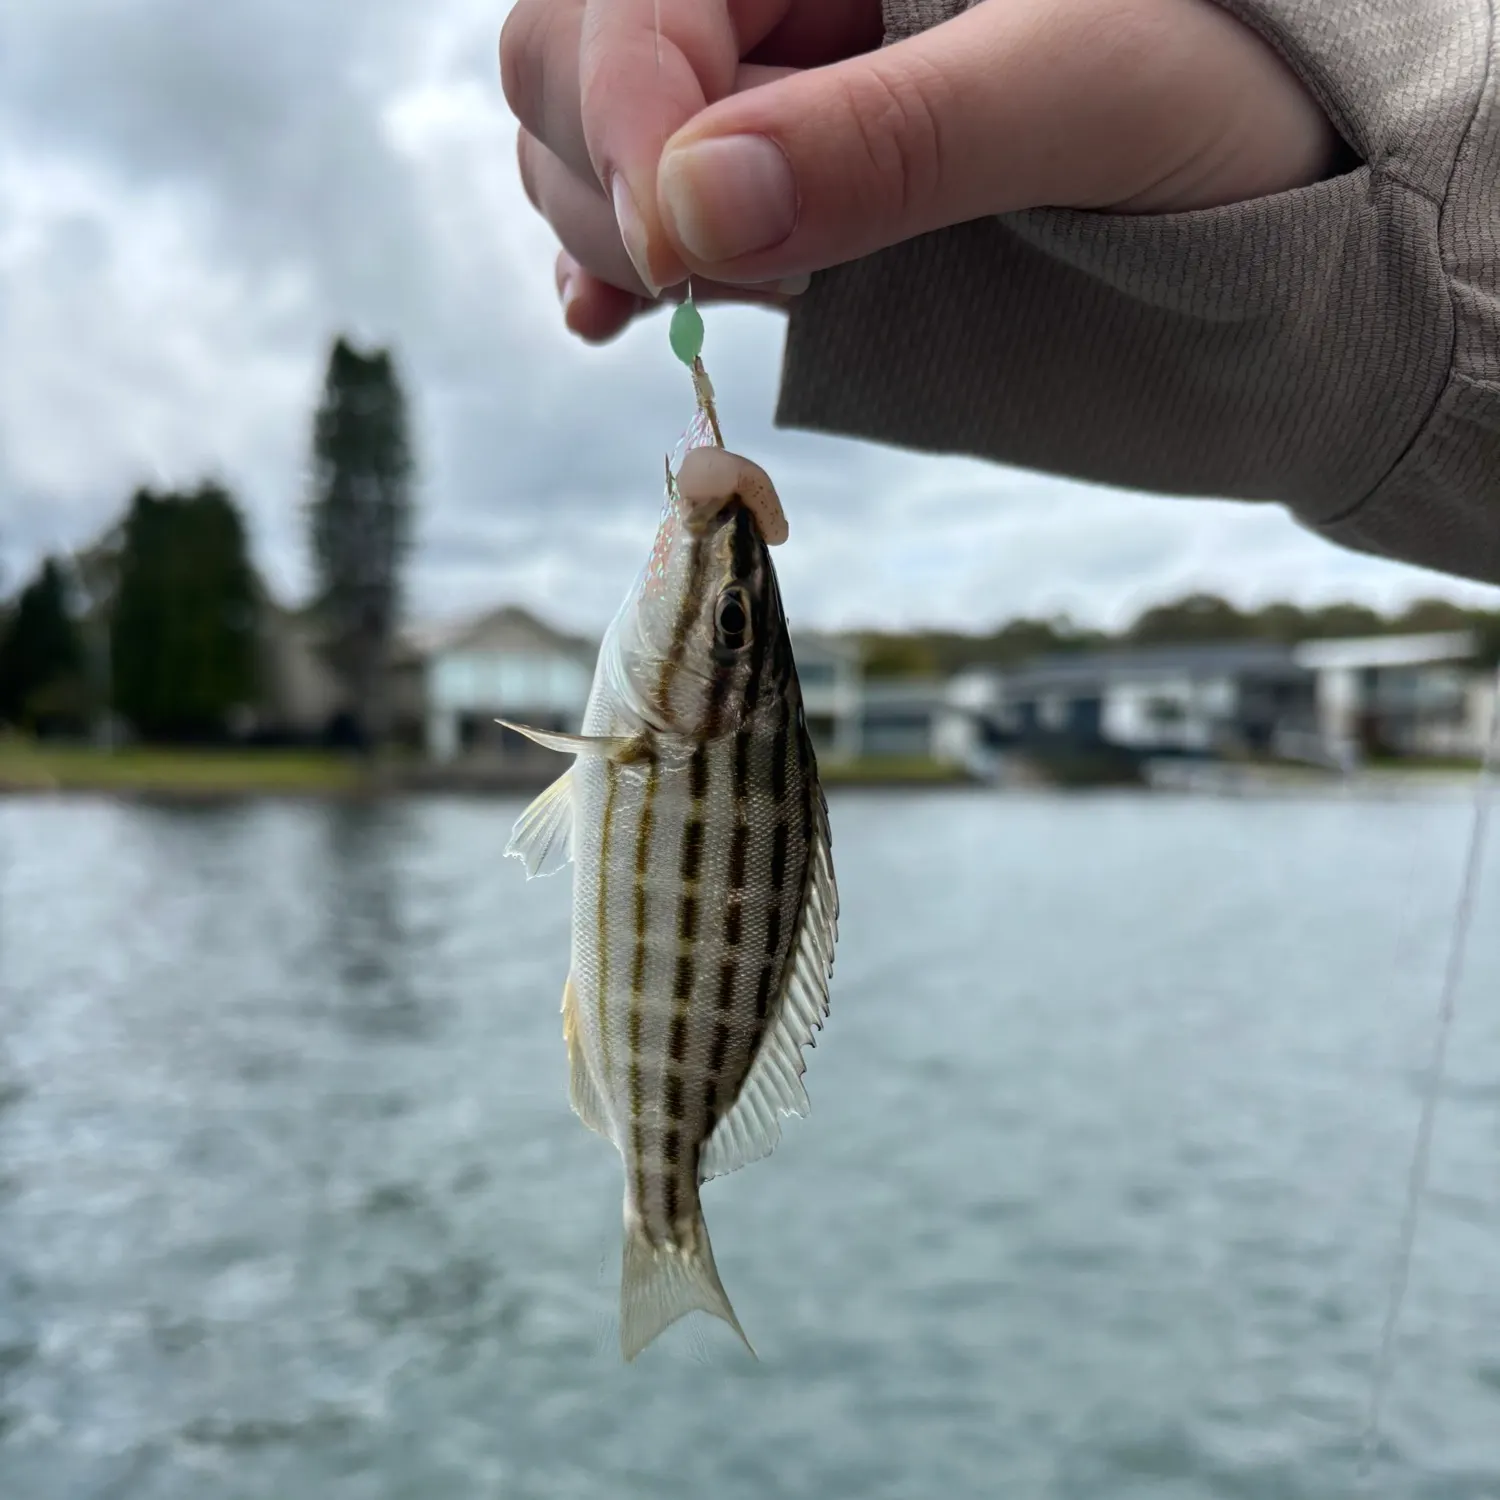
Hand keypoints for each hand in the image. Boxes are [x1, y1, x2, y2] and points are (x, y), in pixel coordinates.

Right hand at [500, 0, 1342, 342]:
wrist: (1299, 202)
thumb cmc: (1237, 101)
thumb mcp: (1085, 96)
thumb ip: (897, 139)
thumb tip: (693, 211)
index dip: (628, 118)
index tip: (682, 250)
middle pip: (571, 60)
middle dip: (617, 178)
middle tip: (751, 269)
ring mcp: (773, 92)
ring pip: (587, 145)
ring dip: (623, 234)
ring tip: (760, 288)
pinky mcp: (786, 186)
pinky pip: (644, 216)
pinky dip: (618, 271)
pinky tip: (625, 316)